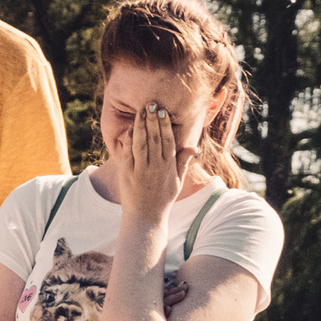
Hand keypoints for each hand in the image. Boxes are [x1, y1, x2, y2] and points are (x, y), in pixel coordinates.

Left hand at [120, 103, 195, 221]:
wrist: (146, 217)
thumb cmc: (163, 198)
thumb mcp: (177, 180)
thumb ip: (183, 161)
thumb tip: (194, 146)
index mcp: (168, 167)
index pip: (167, 140)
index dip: (165, 124)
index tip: (163, 111)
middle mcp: (155, 166)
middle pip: (154, 138)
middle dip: (152, 119)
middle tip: (151, 103)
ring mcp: (140, 169)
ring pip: (141, 143)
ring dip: (141, 125)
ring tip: (140, 111)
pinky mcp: (127, 174)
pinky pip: (128, 153)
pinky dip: (129, 140)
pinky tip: (130, 128)